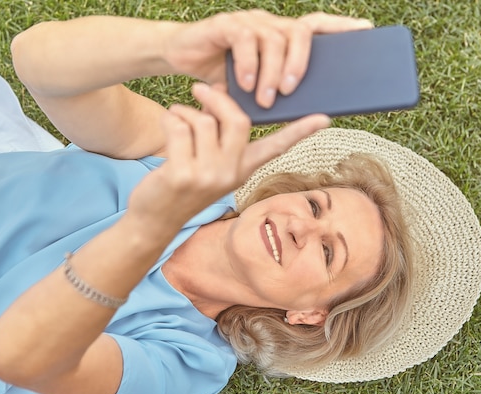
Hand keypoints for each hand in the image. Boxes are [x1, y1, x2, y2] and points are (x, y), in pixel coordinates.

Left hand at [126, 82, 329, 229]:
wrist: (155, 218)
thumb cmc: (182, 183)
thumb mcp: (208, 162)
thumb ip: (218, 132)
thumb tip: (217, 92)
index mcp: (242, 170)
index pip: (276, 147)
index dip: (300, 131)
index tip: (324, 119)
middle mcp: (230, 174)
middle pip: (237, 120)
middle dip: (217, 99)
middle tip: (199, 89)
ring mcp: (207, 176)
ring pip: (203, 121)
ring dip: (184, 111)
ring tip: (175, 117)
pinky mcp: (182, 175)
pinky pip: (179, 127)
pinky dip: (169, 118)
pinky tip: (166, 123)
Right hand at [164, 10, 372, 107]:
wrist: (181, 56)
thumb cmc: (223, 76)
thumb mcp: (256, 88)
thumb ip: (279, 93)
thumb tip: (313, 114)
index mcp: (283, 37)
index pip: (317, 25)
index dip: (341, 26)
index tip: (366, 31)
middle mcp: (270, 24)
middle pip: (299, 33)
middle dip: (301, 63)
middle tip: (293, 90)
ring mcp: (249, 22)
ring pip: (273, 38)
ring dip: (272, 71)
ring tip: (267, 97)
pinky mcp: (226, 24)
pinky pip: (244, 39)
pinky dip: (247, 63)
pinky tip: (245, 83)